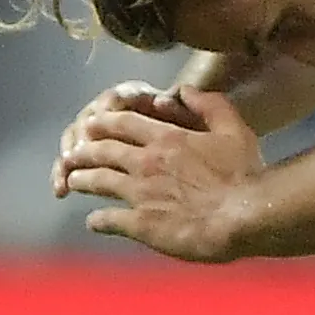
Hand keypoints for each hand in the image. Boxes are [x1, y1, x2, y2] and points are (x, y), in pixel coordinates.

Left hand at [56, 89, 262, 261]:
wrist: (243, 217)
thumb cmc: (243, 172)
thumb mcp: (233, 127)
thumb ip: (208, 104)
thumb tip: (181, 89)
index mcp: (166, 137)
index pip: (124, 123)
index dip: (103, 122)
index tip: (90, 124)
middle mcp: (146, 161)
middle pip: (103, 151)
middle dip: (83, 150)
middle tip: (72, 153)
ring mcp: (140, 194)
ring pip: (99, 181)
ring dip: (82, 179)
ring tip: (71, 182)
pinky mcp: (141, 224)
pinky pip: (109, 220)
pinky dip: (97, 220)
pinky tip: (93, 221)